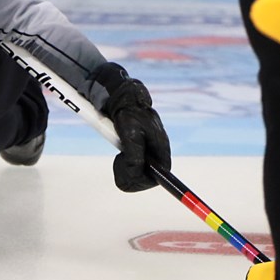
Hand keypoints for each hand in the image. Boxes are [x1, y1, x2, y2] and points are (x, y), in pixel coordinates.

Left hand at [93, 64, 171, 191]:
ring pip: (137, 174)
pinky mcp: (138, 152)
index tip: (132, 178)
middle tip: (119, 159)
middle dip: (130, 173)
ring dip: (125, 169)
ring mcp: (147, 153)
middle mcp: (157, 152)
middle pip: (146, 178)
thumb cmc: (127, 114)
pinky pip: (131, 168)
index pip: (161, 175)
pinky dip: (123, 164)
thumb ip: (134, 155)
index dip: (145, 180)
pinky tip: (119, 154)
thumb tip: (136, 173)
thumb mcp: (130, 135)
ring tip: (119, 155)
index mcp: (161, 148)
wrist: (120, 100)